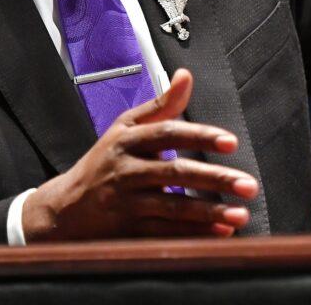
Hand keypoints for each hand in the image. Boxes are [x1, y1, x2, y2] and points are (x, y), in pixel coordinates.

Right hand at [22, 69, 257, 240]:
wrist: (62, 209)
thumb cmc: (102, 162)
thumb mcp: (124, 128)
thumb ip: (160, 105)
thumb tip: (186, 75)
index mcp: (127, 140)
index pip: (167, 133)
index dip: (199, 136)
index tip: (231, 142)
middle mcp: (125, 171)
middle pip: (175, 173)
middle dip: (214, 179)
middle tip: (248, 185)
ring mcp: (125, 204)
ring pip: (172, 208)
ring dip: (209, 213)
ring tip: (241, 214)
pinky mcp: (126, 232)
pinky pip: (165, 235)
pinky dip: (193, 235)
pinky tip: (220, 233)